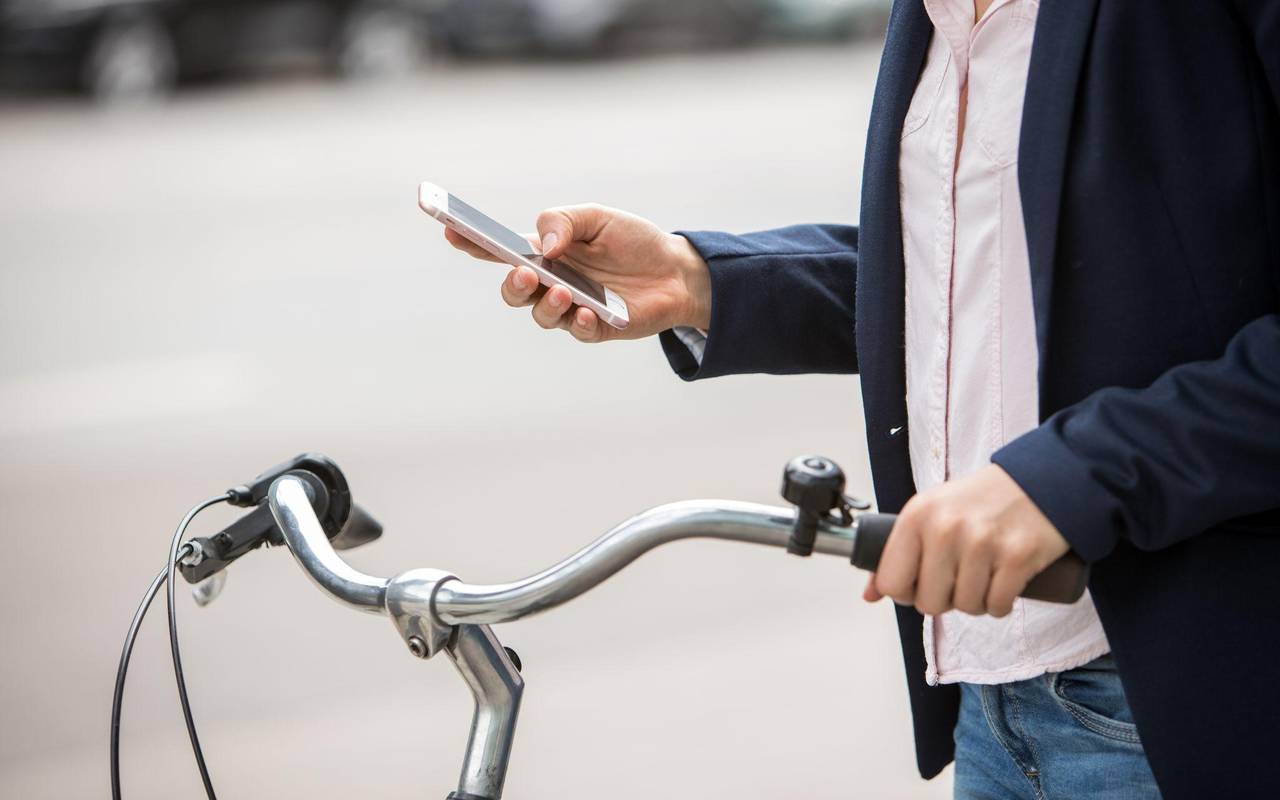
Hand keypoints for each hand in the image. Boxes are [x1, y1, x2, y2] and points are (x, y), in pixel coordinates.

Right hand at [445, 204, 710, 342]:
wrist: (677, 269)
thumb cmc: (633, 241)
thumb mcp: (599, 217)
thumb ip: (566, 222)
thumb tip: (544, 244)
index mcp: (544, 253)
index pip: (500, 251)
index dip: (472, 244)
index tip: (451, 232)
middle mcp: (552, 282)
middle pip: (513, 291)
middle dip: (512, 284)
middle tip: (525, 273)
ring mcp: (572, 308)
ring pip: (542, 315)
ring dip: (547, 305)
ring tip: (565, 292)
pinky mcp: (597, 328)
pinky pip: (579, 332)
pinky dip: (580, 322)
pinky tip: (588, 312)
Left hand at [862, 465, 1069, 616]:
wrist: (1039, 478)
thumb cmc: (980, 501)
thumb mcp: (931, 513)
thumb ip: (898, 552)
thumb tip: (870, 595)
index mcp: (917, 515)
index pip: (891, 582)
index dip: (906, 593)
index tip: (922, 584)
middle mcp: (945, 528)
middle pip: (929, 602)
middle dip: (945, 600)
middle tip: (959, 579)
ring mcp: (982, 542)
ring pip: (966, 607)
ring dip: (976, 602)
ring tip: (983, 577)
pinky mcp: (1018, 556)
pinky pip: (997, 606)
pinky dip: (1000, 605)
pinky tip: (1004, 585)